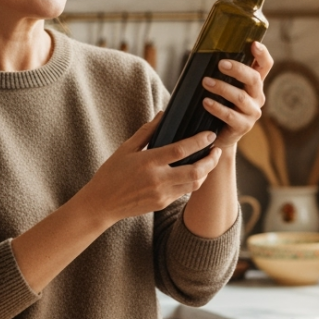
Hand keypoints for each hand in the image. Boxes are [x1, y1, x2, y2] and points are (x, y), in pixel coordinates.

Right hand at [78, 113, 223, 224]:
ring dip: (205, 172)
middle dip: (211, 161)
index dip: (199, 141)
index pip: (180, 150)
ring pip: (194, 184)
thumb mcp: (126, 148)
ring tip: (209, 161)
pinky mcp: (162, 204)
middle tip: (217, 150)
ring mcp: (162, 194)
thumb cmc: (111, 173)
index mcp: (148, 162)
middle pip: (195, 171)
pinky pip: (184, 192)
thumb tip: (162, 114)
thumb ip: (146, 132)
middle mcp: (158, 180)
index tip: (210, 134)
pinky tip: (194, 172)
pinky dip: (193, 181)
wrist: (102, 204)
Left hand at [200, 42, 272, 148]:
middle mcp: (257, 97)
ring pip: (241, 97)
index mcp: (254, 84)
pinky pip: (230, 115)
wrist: (218, 135)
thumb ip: (222, 73)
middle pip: (254, 79)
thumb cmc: (219, 105)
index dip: (262, 54)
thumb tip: (204, 50)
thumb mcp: (224, 87)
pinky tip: (206, 102)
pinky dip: (217, 107)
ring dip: (222, 88)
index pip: (265, 66)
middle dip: (238, 70)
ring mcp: (252, 112)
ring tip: (206, 82)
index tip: (254, 44)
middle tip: (221, 64)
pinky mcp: (243, 126)